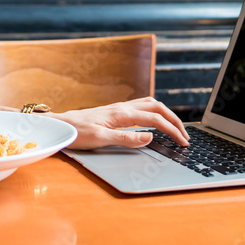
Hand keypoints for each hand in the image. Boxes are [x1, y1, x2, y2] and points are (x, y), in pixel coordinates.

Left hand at [51, 97, 189, 149]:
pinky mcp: (115, 111)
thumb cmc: (76, 133)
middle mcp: (123, 107)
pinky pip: (141, 106)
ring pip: (150, 103)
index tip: (183, 141)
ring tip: (175, 127)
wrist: (60, 125)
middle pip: (157, 106)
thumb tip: (149, 137)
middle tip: (184, 134)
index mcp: (122, 114)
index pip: (155, 119)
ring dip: (166, 113)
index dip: (172, 130)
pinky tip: (154, 120)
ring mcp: (119, 108)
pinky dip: (155, 111)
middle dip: (174, 119)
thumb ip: (126, 138)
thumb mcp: (100, 139)